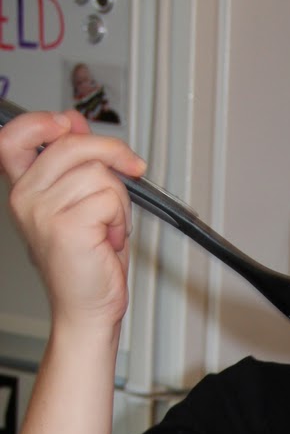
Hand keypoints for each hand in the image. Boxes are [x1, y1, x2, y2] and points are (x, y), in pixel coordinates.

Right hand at [0, 110, 145, 331]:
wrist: (87, 311)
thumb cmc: (86, 265)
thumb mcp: (79, 203)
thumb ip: (74, 163)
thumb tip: (75, 123)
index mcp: (24, 189)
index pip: (15, 136)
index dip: (42, 121)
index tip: (69, 125)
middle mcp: (27, 198)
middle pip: (73, 145)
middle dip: (112, 155)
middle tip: (130, 169)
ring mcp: (43, 212)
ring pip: (99, 173)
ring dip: (119, 200)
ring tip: (108, 226)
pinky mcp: (67, 226)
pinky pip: (109, 199)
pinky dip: (121, 219)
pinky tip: (109, 239)